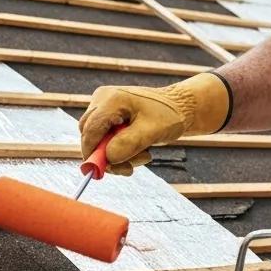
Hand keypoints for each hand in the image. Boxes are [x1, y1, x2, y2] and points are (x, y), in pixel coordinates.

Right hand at [77, 72, 231, 174]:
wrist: (180, 108)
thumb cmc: (169, 115)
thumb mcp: (152, 131)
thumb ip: (129, 144)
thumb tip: (108, 158)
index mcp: (112, 99)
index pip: (90, 129)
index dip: (93, 153)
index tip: (102, 171)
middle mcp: (103, 100)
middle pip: (90, 136)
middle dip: (108, 156)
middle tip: (130, 168)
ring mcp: (103, 107)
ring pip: (97, 141)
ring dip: (117, 156)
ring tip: (145, 155)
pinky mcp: (107, 117)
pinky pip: (104, 141)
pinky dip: (119, 151)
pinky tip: (139, 151)